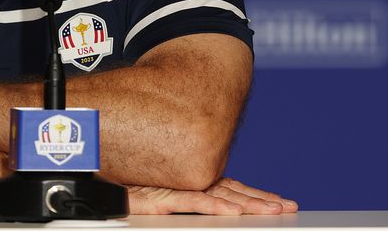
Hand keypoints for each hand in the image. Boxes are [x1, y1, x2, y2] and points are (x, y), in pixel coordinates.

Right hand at [127, 178, 297, 214]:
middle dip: (262, 199)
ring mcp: (179, 188)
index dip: (255, 194)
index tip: (279, 201)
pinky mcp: (163, 197)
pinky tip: (233, 211)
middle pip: (234, 191)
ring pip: (222, 196)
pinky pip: (195, 202)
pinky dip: (216, 206)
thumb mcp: (164, 194)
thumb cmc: (128, 187)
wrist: (99, 176)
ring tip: (272, 209)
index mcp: (194, 181)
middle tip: (288, 206)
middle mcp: (191, 182)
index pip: (232, 188)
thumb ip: (187, 196)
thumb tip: (212, 202)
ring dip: (248, 203)